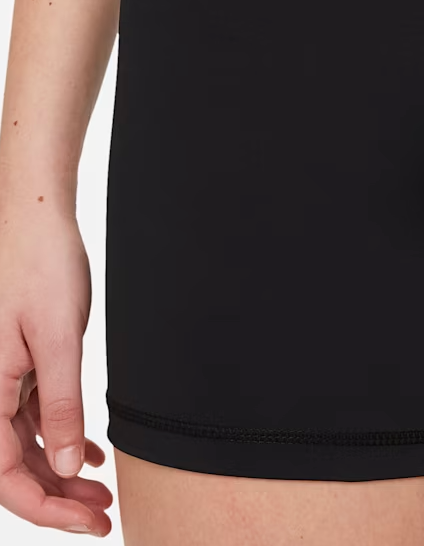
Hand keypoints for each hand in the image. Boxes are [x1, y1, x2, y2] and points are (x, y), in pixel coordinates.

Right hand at [0, 206, 112, 535]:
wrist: (35, 218)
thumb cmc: (41, 267)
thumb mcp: (57, 338)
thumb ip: (60, 404)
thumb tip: (63, 465)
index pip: (5, 476)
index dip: (47, 507)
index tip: (89, 521)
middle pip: (13, 467)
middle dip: (58, 498)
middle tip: (104, 514)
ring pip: (24, 445)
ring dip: (61, 472)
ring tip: (103, 493)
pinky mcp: (17, 364)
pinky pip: (30, 416)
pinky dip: (59, 437)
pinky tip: (88, 453)